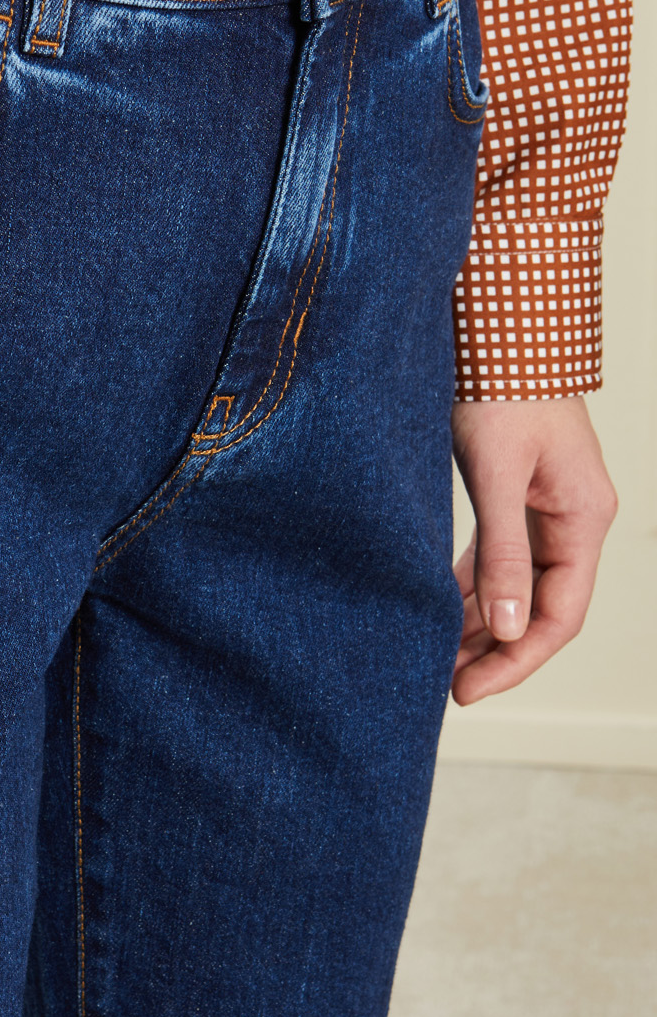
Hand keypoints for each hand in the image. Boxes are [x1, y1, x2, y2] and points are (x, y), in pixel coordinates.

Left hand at [450, 398, 616, 704]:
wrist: (500, 325)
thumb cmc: (500, 388)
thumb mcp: (496, 474)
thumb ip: (501, 552)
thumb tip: (503, 628)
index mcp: (582, 518)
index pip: (558, 616)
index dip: (514, 660)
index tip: (466, 691)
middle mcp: (573, 519)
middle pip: (538, 607)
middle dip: (492, 650)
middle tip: (442, 685)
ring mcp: (548, 508)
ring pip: (517, 586)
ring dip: (478, 622)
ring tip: (433, 657)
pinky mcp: (519, 495)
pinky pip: (500, 558)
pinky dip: (471, 586)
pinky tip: (438, 610)